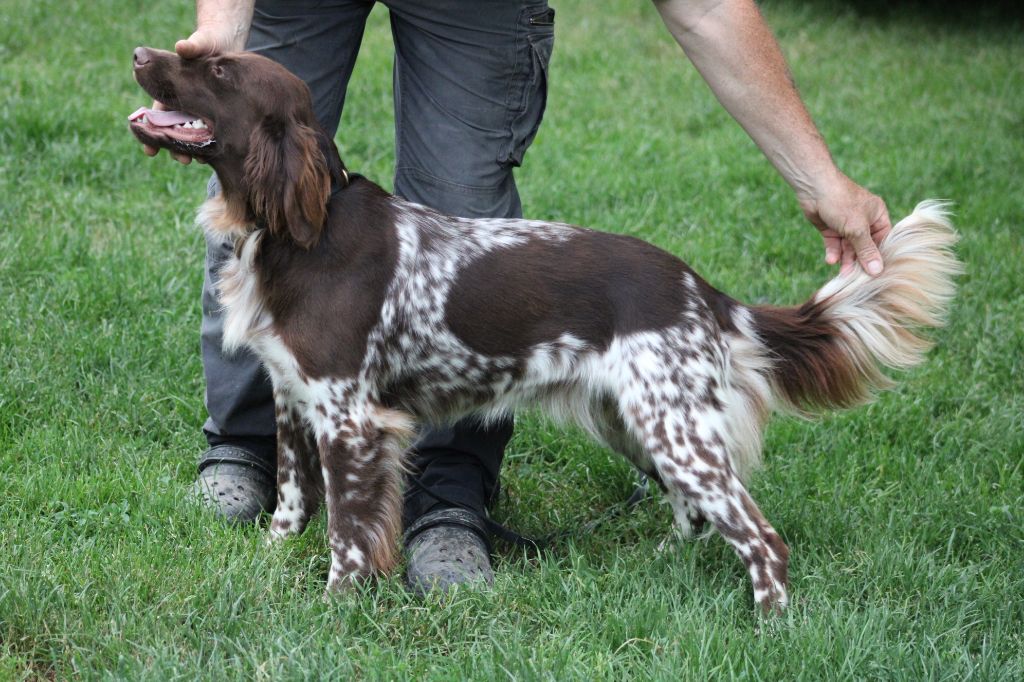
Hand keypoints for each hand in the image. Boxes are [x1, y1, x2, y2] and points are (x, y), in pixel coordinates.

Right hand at [140, 27, 241, 163]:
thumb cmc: (208, 41)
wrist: (227, 43)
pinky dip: (212, 142)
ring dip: (194, 148)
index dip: (153, 131)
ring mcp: (201, 107)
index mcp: (172, 88)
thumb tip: (181, 47)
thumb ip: (192, 46)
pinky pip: (212, 130)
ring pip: (193, 133)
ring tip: (198, 160)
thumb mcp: (201, 43)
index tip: (150, 149)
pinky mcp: (217, 111)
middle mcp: (184, 101)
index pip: (158, 113)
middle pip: (175, 129)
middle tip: (182, 159)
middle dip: (176, 146)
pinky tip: (216, 153)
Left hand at [799, 173, 891, 276]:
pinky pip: (835, 244)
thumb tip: (877, 270)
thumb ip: (866, 250)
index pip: (883, 240)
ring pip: (848, 248)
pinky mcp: (831, 228)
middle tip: (856, 278)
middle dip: (859, 261)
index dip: (879, 257)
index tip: (877, 274)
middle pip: (864, 247)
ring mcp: (846, 225)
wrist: (813, 188)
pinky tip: (831, 260)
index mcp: (877, 216)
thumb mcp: (857, 228)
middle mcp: (863, 221)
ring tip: (843, 274)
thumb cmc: (841, 202)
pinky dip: (834, 252)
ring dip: (846, 260)